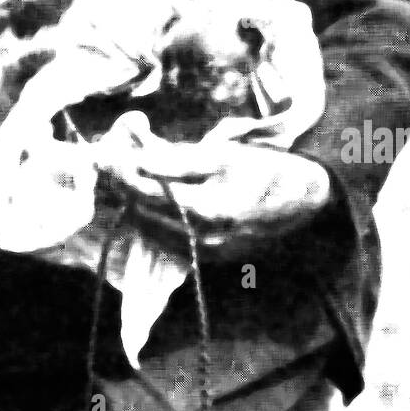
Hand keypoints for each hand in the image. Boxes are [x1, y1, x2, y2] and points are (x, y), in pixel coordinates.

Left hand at [98, 112, 330, 252]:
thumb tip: (136, 155)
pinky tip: (151, 197)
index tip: (103, 152)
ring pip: (151, 228)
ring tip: (127, 173)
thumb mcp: (222, 155)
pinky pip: (168, 238)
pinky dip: (153, 216)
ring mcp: (205, 253)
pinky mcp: (210, 258)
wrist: (307, 202)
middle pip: (143, 213)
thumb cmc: (267, 170)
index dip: (119, 171)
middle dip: (123, 185)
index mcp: (205, 211)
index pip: (145, 193)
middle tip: (110, 158)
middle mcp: (200, 240)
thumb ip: (175, 159)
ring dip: (135, 201)